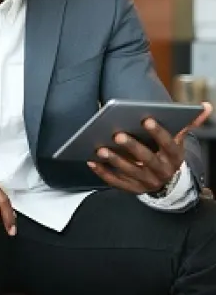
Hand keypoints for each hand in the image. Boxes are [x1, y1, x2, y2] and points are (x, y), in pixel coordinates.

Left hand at [89, 101, 211, 193]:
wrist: (168, 183)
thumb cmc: (167, 153)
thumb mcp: (179, 140)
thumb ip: (188, 123)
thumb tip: (206, 106)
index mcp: (174, 156)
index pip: (168, 144)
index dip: (158, 132)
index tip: (146, 119)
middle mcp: (162, 171)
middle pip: (147, 159)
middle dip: (132, 147)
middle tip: (116, 134)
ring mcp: (147, 182)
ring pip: (130, 172)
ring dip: (114, 160)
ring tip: (99, 148)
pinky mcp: (133, 189)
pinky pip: (117, 183)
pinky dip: (103, 173)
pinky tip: (91, 161)